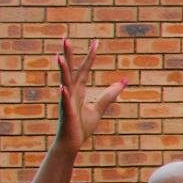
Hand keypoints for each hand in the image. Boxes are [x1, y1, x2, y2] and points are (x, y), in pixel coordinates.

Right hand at [55, 37, 125, 152]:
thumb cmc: (81, 126)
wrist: (72, 143)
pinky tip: (63, 87)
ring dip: (62, 70)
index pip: (84, 70)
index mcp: (78, 90)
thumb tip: (123, 82)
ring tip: (59, 57)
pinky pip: (65, 103)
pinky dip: (64, 95)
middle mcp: (70, 93)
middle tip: (65, 38)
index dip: (89, 57)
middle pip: (70, 70)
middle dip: (68, 55)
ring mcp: (67, 102)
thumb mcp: (99, 108)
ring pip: (64, 82)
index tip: (95, 42)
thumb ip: (109, 95)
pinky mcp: (67, 114)